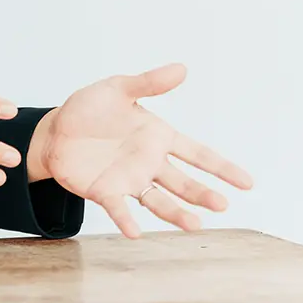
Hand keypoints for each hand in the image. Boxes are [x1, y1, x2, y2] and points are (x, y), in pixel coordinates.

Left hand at [31, 63, 253, 237]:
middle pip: (183, 182)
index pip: (197, 153)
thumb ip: (148, 83)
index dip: (222, 167)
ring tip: (195, 226)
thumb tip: (182, 68)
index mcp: (158, 137)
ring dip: (176, 213)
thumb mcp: (118, 89)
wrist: (54, 130)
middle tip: (222, 205)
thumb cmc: (89, 109)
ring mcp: (129, 180)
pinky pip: (118, 208)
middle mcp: (149, 163)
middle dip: (202, 194)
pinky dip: (127, 220)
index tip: (247, 182)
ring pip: (159, 201)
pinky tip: (136, 233)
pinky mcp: (104, 191)